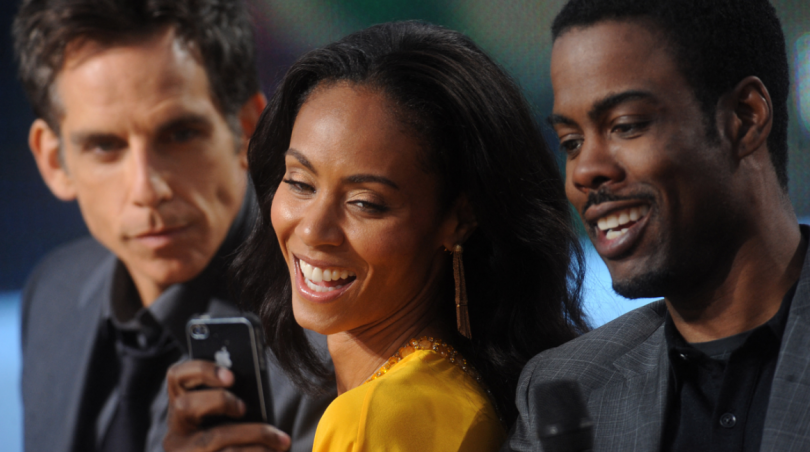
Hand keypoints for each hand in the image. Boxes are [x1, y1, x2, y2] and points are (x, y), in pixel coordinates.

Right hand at [164, 360, 290, 451]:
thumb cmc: (233, 443)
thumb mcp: (226, 421)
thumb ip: (233, 402)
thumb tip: (255, 389)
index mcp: (181, 408)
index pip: (176, 376)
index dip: (202, 371)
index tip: (231, 376)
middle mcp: (176, 431)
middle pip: (186, 406)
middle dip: (221, 401)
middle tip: (244, 408)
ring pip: (214, 438)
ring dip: (254, 435)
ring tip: (280, 439)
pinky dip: (254, 451)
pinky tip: (273, 451)